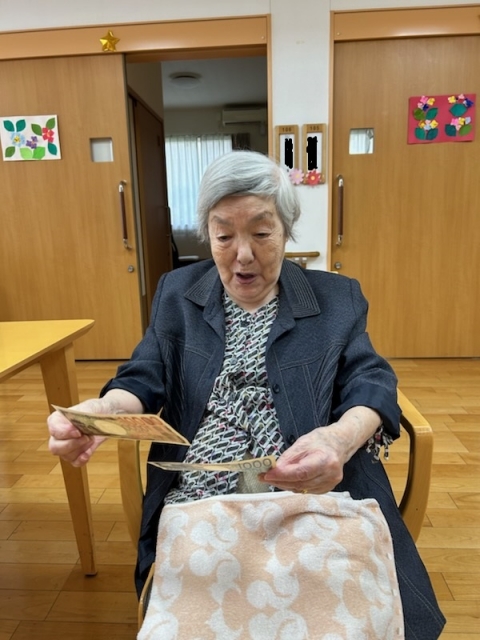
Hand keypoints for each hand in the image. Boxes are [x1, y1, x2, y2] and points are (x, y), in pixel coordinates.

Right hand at [47, 398, 108, 466]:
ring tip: (91, 438)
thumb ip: (81, 416)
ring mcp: (65, 447)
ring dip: (81, 449)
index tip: (78, 432)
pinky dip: (82, 459)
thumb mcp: (89, 408)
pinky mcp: (75, 455)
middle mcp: (57, 435)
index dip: (64, 433)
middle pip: (55, 447)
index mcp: (57, 420)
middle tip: (86, 437)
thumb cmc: (93, 410)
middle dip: (72, 444)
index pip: (54, 429)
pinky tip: (88, 453)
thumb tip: (77, 427)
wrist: (105, 416)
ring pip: (66, 456)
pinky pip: (75, 462)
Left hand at [260, 407, 380, 493]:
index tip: (267, 474)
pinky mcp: (327, 489)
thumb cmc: (321, 440)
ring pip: (302, 489)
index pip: (301, 472)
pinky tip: (287, 480)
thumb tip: (274, 468)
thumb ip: (289, 457)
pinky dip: (294, 486)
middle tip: (263, 477)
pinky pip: (306, 490)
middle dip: (280, 481)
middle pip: (300, 483)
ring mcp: (330, 484)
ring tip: (272, 478)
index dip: (282, 475)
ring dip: (285, 485)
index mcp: (325, 460)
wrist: (340, 444)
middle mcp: (330, 475)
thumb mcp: (303, 442)